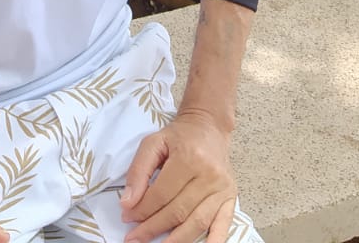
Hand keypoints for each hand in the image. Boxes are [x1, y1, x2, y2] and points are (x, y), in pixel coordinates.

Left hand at [119, 111, 237, 242]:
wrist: (208, 127)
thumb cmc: (179, 137)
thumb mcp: (152, 143)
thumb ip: (138, 171)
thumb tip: (128, 202)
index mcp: (189, 158)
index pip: (161, 194)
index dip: (142, 210)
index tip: (127, 217)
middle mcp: (209, 175)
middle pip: (178, 211)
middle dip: (153, 228)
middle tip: (135, 238)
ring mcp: (222, 188)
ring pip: (197, 223)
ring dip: (175, 240)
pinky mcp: (231, 197)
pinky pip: (223, 225)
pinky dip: (213, 241)